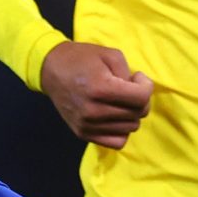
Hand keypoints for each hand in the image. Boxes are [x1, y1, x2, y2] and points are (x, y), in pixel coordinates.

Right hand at [40, 40, 154, 148]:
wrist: (51, 70)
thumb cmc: (82, 59)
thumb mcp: (110, 54)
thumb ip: (129, 73)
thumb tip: (139, 92)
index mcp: (100, 88)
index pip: (141, 98)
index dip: (146, 86)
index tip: (137, 78)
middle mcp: (94, 111)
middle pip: (137, 114)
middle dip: (140, 99)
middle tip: (128, 88)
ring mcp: (88, 125)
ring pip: (131, 128)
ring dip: (131, 114)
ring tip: (119, 101)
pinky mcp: (84, 134)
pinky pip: (117, 142)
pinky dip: (121, 130)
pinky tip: (115, 116)